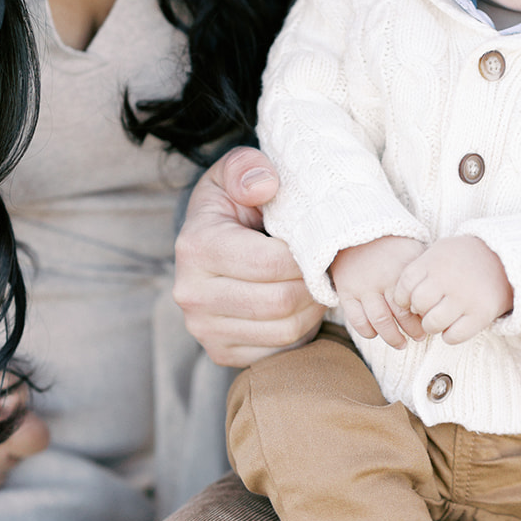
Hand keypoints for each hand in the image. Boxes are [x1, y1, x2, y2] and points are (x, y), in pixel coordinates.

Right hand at [173, 147, 323, 366]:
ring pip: (285, 330)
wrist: (212, 243)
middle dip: (315, 286)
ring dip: (313, 309)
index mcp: (196, 246)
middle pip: (281, 301)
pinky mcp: (220, 353)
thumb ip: (248, 167)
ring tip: (316, 284)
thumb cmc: (235, 204)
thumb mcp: (236, 172)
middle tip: (328, 269)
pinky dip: (301, 331)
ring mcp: (204, 329)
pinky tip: (299, 306)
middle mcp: (192, 293)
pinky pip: (279, 351)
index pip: (270, 263)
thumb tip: (264, 185)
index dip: (308, 257)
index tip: (322, 245)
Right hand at [331, 236, 427, 348]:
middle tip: (420, 337)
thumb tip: (443, 296)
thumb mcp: (412, 252)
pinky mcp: (346, 292)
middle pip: (400, 315)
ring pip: (379, 321)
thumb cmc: (392, 247)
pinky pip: (357, 319)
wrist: (356, 234)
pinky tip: (376, 334)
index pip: (416, 302)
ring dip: (392, 337)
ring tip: (401, 344)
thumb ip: (426, 272)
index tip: (430, 324)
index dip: (424, 317)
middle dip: (412, 331)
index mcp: (401, 270)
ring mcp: (363, 287)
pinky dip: (367, 331)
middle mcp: (382, 279)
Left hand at [393, 236, 513, 344]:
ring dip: (432, 326)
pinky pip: (453, 337)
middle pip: (418, 305)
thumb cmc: (463, 259)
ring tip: (441, 318)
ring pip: (432, 324)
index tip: (412, 298)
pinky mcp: (481, 314)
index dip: (403, 297)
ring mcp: (466, 297)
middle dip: (419, 310)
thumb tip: (400, 301)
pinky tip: (455, 325)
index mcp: (435, 261)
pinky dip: (450, 335)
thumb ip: (419, 271)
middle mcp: (449, 279)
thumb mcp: (440, 252)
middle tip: (429, 308)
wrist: (505, 259)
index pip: (405, 285)